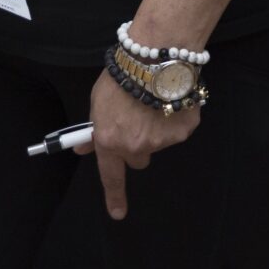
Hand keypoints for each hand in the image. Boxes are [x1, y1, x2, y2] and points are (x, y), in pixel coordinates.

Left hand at [76, 67, 201, 218]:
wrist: (156, 56)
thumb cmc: (123, 74)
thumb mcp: (97, 101)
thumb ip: (94, 128)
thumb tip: (84, 148)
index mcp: (111, 141)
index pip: (111, 175)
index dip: (114, 197)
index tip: (118, 213)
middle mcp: (137, 146)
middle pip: (138, 159)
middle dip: (137, 145)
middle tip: (137, 120)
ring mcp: (163, 140)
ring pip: (159, 143)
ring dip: (156, 129)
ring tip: (154, 100)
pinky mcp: (184, 129)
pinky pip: (178, 129)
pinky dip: (175, 118)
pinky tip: (170, 97)